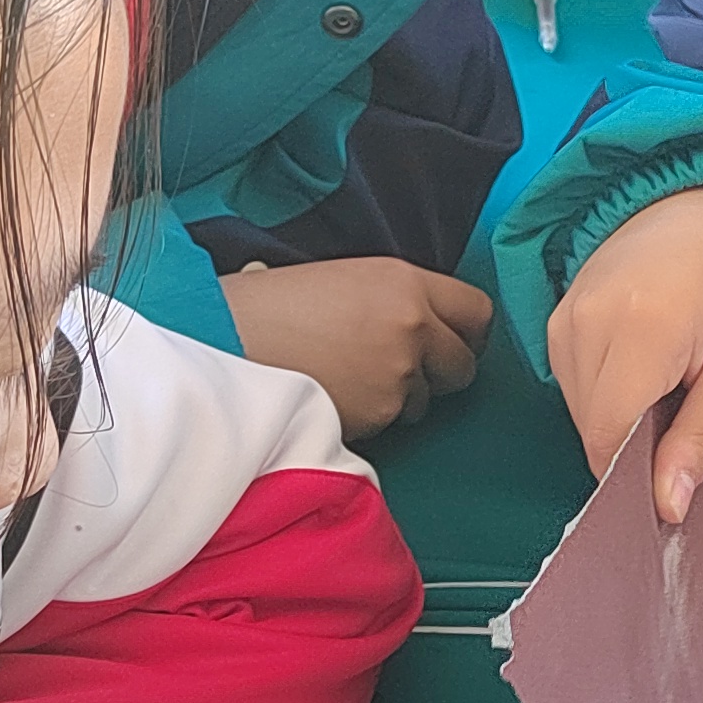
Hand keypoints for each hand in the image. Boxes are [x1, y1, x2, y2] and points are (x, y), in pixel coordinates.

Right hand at [223, 258, 492, 441]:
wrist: (224, 340)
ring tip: (351, 380)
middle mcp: (412, 324)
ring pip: (427, 400)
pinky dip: (373, 418)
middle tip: (407, 372)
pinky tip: (336, 397)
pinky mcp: (379, 414)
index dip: (468, 333)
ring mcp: (399, 373)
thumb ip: (391, 299)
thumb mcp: (340, 280)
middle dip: (441, 373)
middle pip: (464, 364)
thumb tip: (420, 323)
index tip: (456, 343)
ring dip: (402, 398)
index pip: (477, 311)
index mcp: (403, 280)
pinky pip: (392, 423)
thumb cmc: (270, 306)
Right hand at [544, 187, 702, 521]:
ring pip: (580, 415)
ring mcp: (563, 320)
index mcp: (641, 328)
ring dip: (621, 420)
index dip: (636, 476)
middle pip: (592, 431)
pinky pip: (574, 388)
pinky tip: (641, 368)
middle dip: (635, 446)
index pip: (610, 438)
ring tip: (667, 381)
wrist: (699, 204)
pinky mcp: (555, 321)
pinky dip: (607, 395)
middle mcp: (587, 323)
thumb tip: (667, 507)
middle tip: (685, 413)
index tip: (672, 482)